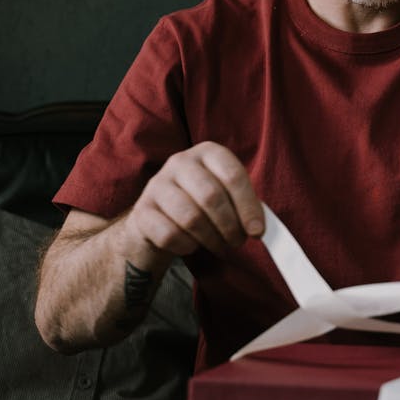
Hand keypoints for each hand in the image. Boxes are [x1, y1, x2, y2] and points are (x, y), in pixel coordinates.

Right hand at [123, 142, 263, 258]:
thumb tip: (258, 228)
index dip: (248, 206)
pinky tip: (192, 245)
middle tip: (237, 242)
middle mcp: (180, 162)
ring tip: (219, 246)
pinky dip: (187, 246)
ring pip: (191, 218)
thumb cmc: (202, 206)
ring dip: (211, 239)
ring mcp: (157, 184)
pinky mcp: (142, 211)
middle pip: (211, 197)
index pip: (233, 175)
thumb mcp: (226, 197)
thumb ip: (245, 206)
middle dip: (230, 226)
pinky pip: (170, 235)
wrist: (158, 220)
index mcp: (207, 152)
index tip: (257, 231)